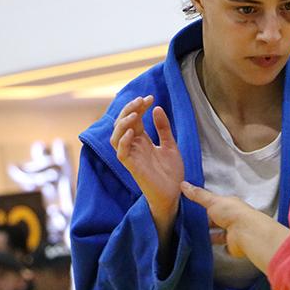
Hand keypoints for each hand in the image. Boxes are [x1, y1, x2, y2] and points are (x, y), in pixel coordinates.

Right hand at [110, 96, 183, 215]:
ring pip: (115, 137)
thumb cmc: (171, 172)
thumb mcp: (170, 145)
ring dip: (122, 124)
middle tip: (141, 101)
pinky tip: (132, 131)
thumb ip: (163, 128)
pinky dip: (124, 141)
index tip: (150, 97)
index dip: (139, 106)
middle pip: (121, 124)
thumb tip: (157, 107)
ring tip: (134, 114)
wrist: (174, 193)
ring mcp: (131, 156)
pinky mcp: (132, 167)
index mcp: (141, 140)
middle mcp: (133, 146)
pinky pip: (121, 153)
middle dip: (129, 110)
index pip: (134, 118)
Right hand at [180, 182, 289, 271]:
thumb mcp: (212, 201)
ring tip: (197, 237)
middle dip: (208, 222)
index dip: (206, 205)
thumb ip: (198, 195)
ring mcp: (233, 232)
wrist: (246, 233)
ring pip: (220, 234)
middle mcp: (233, 218)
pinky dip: (220, 247)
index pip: (216, 204)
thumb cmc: (233, 213)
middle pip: (218, 220)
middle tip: (193, 224)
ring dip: (212, 235)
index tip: (194, 207)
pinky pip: (225, 247)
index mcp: (229, 205)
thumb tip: (184, 185)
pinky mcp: (233, 245)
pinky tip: (212, 247)